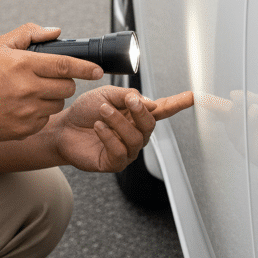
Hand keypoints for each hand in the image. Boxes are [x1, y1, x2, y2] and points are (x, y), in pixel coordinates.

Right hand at [0, 24, 104, 142]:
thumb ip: (28, 33)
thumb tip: (56, 32)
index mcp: (22, 65)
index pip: (65, 65)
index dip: (85, 67)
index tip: (98, 70)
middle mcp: (27, 89)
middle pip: (67, 87)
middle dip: (67, 81)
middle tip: (52, 78)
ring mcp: (27, 111)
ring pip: (58, 103)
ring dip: (54, 96)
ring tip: (33, 92)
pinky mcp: (26, 128)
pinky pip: (46, 118)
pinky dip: (41, 112)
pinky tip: (24, 106)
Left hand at [55, 85, 193, 172]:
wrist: (63, 128)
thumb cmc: (85, 110)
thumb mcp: (105, 95)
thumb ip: (125, 95)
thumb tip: (149, 103)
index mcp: (136, 114)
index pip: (162, 109)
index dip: (179, 103)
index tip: (194, 96)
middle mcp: (135, 133)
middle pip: (149, 124)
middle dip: (140, 112)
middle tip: (128, 100)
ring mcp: (126, 150)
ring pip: (134, 138)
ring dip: (118, 122)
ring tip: (102, 111)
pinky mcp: (114, 163)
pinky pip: (119, 152)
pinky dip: (108, 136)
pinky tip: (98, 126)